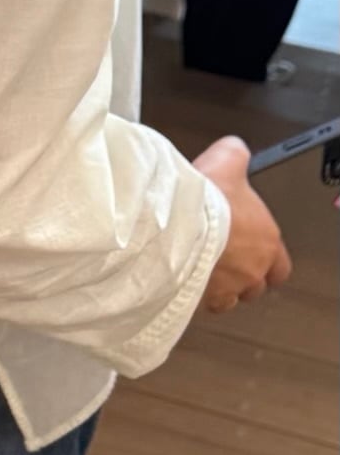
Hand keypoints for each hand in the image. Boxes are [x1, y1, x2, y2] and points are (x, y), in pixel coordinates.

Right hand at [194, 136, 291, 312]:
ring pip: (228, 300)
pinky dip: (194, 296)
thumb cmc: (203, 201)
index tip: (252, 253)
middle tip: (224, 262)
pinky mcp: (200, 300)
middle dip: (242, 277)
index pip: (280, 265)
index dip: (266, 261)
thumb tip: (234, 149)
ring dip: (218, 288)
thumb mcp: (226, 161)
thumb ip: (235, 156)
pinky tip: (181, 280)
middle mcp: (251, 270)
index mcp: (266, 240)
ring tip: (200, 271)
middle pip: (255, 287)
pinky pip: (200, 305)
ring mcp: (227, 288)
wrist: (173, 224)